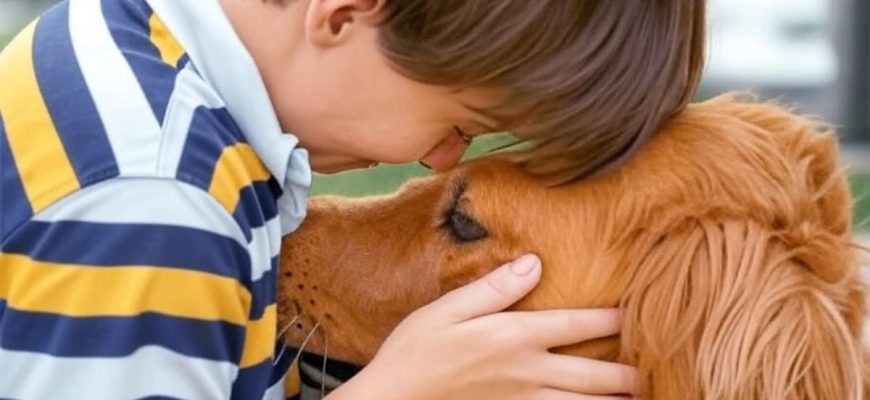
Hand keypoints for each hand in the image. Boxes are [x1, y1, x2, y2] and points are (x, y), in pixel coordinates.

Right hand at [327, 254, 637, 399]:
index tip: (632, 313)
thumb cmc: (414, 352)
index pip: (572, 325)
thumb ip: (494, 287)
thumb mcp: (447, 309)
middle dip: (624, 374)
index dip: (607, 319)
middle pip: (588, 375)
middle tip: (652, 371)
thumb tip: (534, 262)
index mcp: (512, 337)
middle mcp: (525, 372)